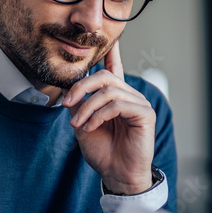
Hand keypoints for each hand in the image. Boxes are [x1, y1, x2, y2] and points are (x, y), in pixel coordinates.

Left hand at [63, 40, 155, 193]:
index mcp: (116, 97)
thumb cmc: (104, 152)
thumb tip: (69, 89)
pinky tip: (90, 127)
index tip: (110, 37)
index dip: (112, 53)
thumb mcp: (83, 125)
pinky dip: (98, 115)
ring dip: (87, 107)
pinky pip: (117, 104)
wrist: (117, 175)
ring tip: (78, 124)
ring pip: (108, 91)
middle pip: (105, 77)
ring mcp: (139, 104)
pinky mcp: (144, 114)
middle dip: (82, 87)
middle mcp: (130, 96)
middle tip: (67, 103)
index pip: (115, 69)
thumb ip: (79, 105)